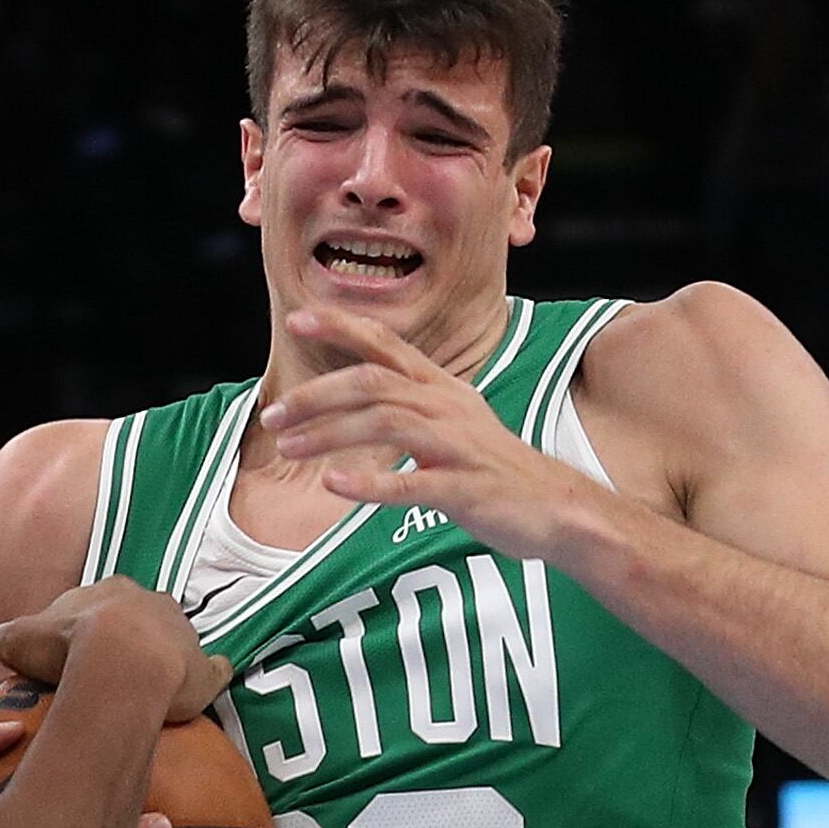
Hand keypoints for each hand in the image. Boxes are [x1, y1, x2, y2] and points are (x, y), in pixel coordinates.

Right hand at [0, 580, 230, 722]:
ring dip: (167, 656)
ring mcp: (182, 633)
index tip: (82, 648)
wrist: (116, 664)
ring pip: (176, 640)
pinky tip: (208, 683)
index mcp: (109, 590)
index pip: (100, 603)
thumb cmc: (68, 646)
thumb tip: (0, 638)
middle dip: (132, 636)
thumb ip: (11, 636)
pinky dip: (212, 675)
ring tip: (153, 684)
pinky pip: (214, 669)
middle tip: (116, 666)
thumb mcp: (20, 638)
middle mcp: (151, 602)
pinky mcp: (205, 668)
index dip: (90, 626)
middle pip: (142, 617)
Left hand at [258, 305, 609, 561]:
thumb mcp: (450, 425)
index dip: (341, 327)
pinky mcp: (465, 488)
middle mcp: (448, 406)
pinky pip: (413, 483)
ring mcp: (458, 446)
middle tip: (272, 417)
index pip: (385, 345)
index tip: (296, 318)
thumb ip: (406, 406)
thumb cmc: (492, 470)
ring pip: (385, 424)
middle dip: (316, 396)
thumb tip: (350, 399)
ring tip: (288, 448)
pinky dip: (371, 483)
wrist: (555, 509)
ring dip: (330, 434)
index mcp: (441, 388)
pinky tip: (335, 485)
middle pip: (373, 383)